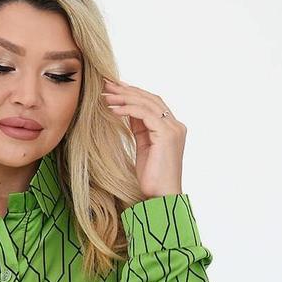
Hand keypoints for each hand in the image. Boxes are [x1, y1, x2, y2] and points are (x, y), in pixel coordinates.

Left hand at [101, 78, 186, 197]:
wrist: (161, 196)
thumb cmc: (152, 178)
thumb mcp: (143, 148)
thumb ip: (139, 129)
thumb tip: (127, 112)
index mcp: (171, 128)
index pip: (152, 103)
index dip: (133, 94)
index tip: (114, 88)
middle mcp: (175, 125)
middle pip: (150, 99)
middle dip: (127, 91)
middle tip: (106, 85)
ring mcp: (173, 129)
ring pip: (147, 103)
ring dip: (124, 98)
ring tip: (106, 96)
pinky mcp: (167, 135)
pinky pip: (145, 115)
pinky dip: (128, 110)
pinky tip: (112, 110)